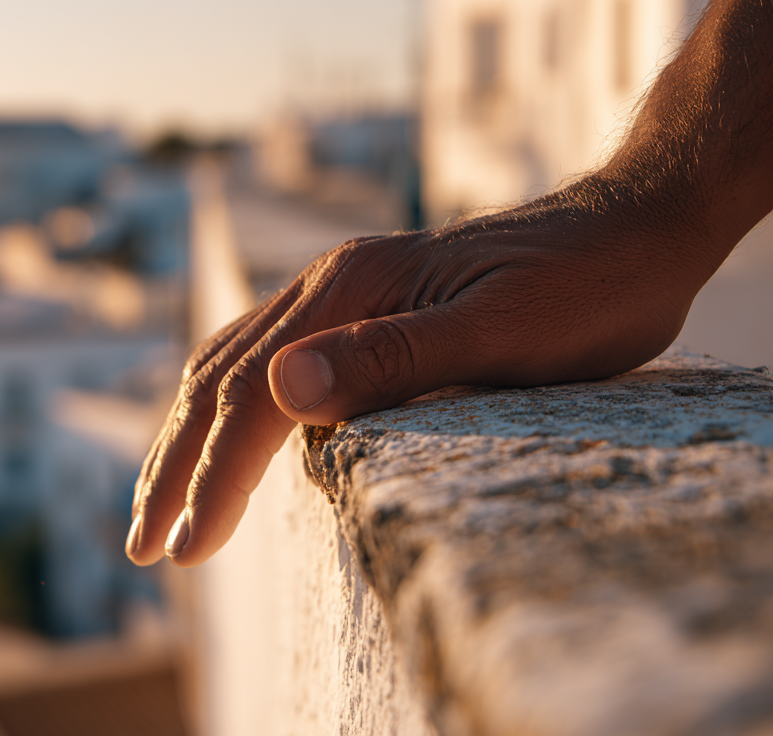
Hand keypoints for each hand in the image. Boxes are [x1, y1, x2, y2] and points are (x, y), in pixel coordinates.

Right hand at [125, 183, 729, 567]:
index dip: (213, 478)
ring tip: (159, 504)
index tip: (183, 548)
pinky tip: (223, 438)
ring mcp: (336, 291)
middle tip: (142, 547)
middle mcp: (325, 285)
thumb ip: (392, 357)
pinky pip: (259, 356)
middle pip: (218, 381)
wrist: (632, 224)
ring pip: (227, 366)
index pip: (254, 399)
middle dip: (174, 468)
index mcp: (349, 289)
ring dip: (185, 440)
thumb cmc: (586, 287)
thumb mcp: (503, 331)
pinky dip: (223, 409)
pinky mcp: (356, 305)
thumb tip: (283, 388)